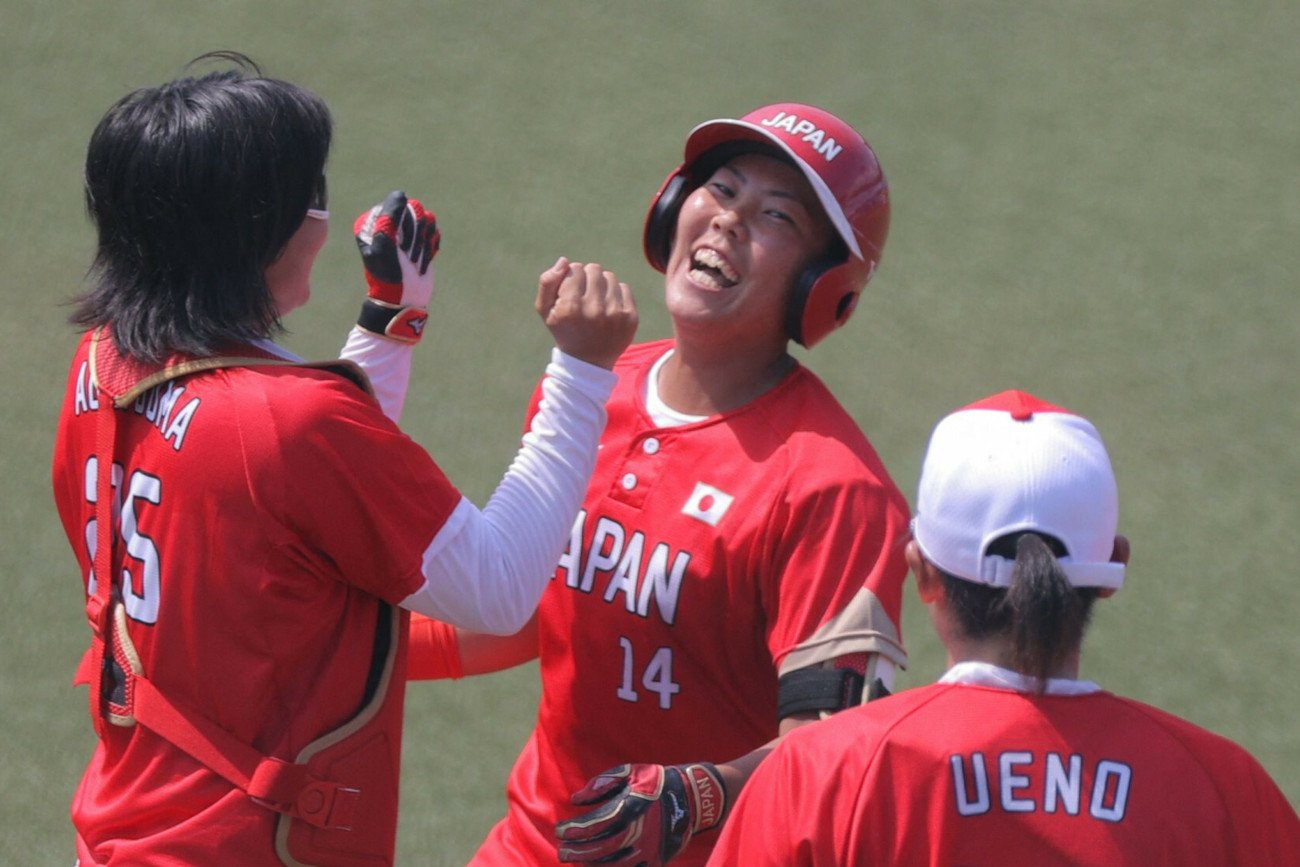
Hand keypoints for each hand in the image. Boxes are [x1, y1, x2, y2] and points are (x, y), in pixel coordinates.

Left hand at [354, 191, 439, 342]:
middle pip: (415, 210)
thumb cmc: (391, 275)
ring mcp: (405, 232)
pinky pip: (434, 230)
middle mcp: (389, 224)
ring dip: (424, 242)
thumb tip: (402, 194)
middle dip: (416, 234)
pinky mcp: (420, 240)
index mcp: (374, 222)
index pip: (398, 205)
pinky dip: (432, 246)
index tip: (399, 246)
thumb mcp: (385, 245)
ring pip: (427, 219)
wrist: (405, 299)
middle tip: (408, 255)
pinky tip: (423, 260)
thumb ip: (390, 217)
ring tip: (415, 260)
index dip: (404, 225)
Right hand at [536, 258, 637, 369]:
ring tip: (596, 302)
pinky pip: (624, 287)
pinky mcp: (630, 317)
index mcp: (570, 307)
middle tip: (584, 296)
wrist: (588, 361)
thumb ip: (548, 282)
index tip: (571, 292)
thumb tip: (564, 261)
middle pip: (594, 269)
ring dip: (601, 285)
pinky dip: (615, 295)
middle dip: (587, 278)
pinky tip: (608, 308)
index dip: (571, 277)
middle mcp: (594, 310)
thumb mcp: (545, 310)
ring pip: (610, 277)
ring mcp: (615, 314)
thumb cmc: (564, 330)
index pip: (575, 268)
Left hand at [554, 763, 725, 864]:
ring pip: (614, 864)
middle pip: (601, 848)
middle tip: (561, 851)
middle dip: (578, 851)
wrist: (691, 797)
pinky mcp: (657, 859)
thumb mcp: (629, 771)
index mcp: (631, 807)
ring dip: (591, 864)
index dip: (574, 830)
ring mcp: (649, 848)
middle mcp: (639, 830)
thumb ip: (601, 784)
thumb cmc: (655, 781)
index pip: (595, 824)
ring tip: (576, 860)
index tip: (559, 830)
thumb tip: (575, 800)